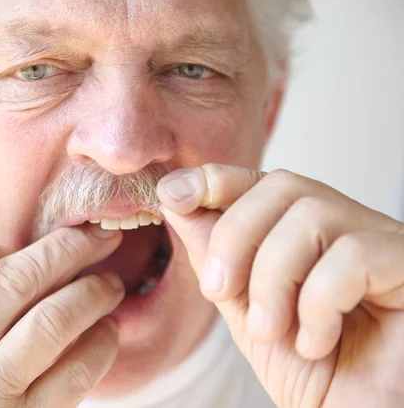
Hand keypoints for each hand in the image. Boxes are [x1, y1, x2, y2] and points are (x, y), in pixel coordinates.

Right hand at [0, 226, 124, 407]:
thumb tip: (26, 260)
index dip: (16, 248)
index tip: (39, 256)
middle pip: (20, 278)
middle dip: (71, 248)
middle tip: (101, 238)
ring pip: (53, 320)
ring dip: (93, 294)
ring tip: (110, 285)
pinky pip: (73, 374)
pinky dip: (99, 345)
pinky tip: (106, 333)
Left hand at [157, 164, 403, 407]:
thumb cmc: (310, 372)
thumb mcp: (244, 310)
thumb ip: (216, 257)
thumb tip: (177, 200)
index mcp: (304, 231)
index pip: (261, 181)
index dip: (214, 179)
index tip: (172, 195)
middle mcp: (345, 225)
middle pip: (283, 186)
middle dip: (234, 237)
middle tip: (217, 290)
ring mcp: (380, 241)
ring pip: (312, 216)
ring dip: (272, 279)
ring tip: (269, 330)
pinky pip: (354, 256)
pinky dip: (318, 304)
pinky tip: (316, 342)